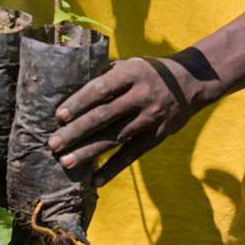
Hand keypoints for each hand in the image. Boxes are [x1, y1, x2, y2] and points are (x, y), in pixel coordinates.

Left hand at [48, 56, 213, 186]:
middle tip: (53, 143)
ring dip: (88, 152)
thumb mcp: (131, 63)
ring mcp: (150, 118)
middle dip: (76, 131)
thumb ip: (106, 75)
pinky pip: (132, 155)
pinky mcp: (157, 136)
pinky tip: (95, 180)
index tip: (59, 116)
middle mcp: (141, 95)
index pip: (100, 89)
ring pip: (115, 138)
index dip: (79, 103)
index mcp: (132, 73)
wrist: (191, 82)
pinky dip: (113, 168)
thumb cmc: (150, 71)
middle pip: (103, 116)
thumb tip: (72, 86)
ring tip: (66, 162)